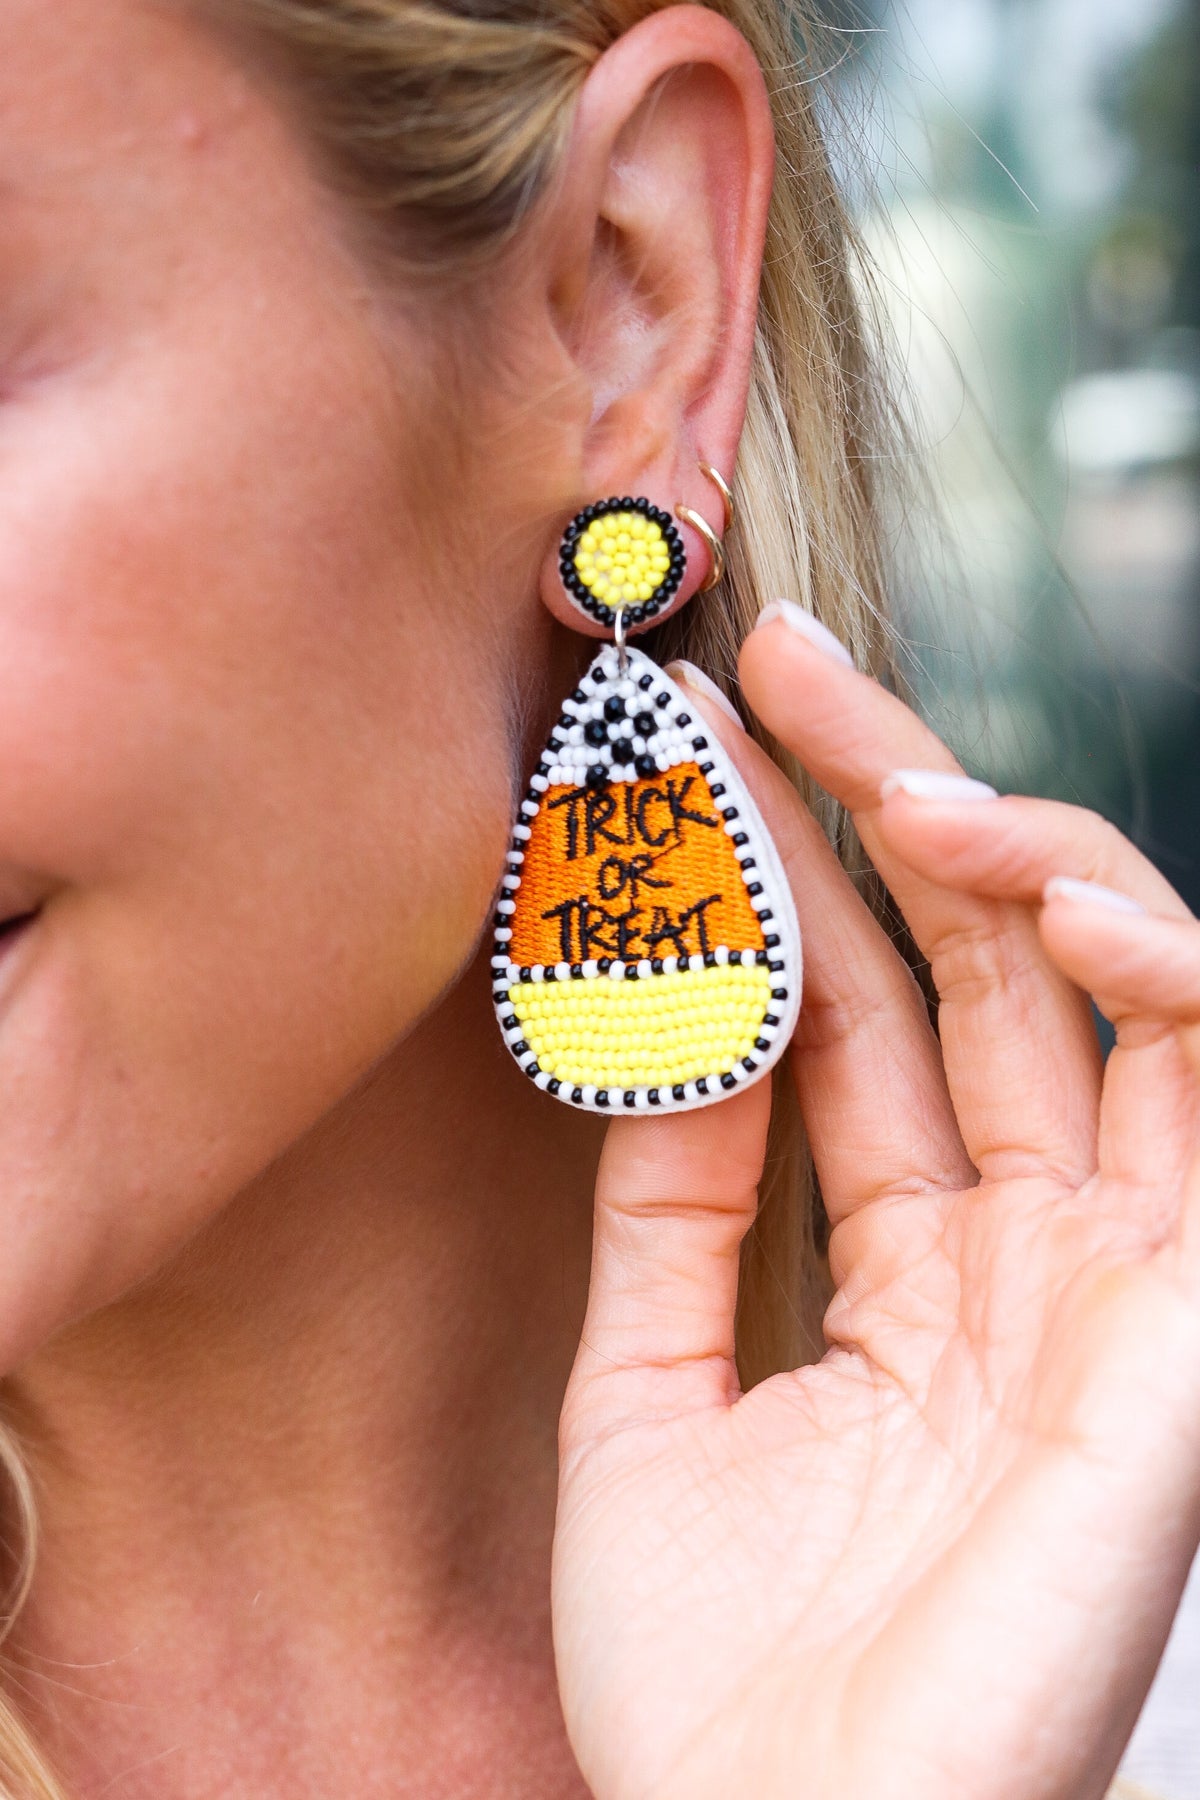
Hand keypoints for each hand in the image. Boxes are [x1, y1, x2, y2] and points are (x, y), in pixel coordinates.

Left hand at [551, 607, 1199, 1799]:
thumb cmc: (711, 1677)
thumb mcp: (649, 1392)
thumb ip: (668, 1206)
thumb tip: (657, 1020)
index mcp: (903, 1266)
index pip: (851, 1013)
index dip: (783, 874)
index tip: (697, 742)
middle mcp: (1020, 1248)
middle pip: (968, 968)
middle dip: (884, 799)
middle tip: (780, 661)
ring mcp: (1112, 1278)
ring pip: (1100, 998)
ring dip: (1014, 860)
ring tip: (904, 783)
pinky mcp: (1185, 1327)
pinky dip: (1158, 982)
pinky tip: (1058, 908)